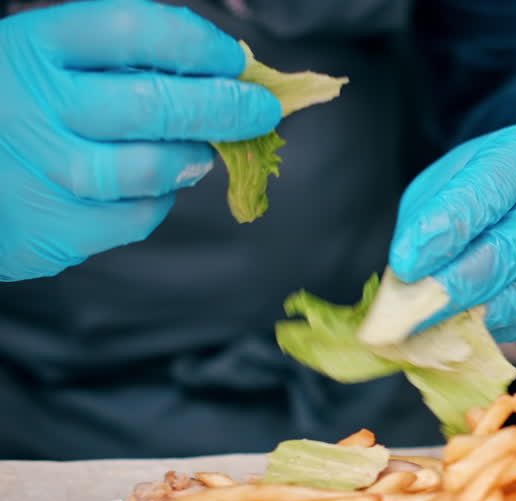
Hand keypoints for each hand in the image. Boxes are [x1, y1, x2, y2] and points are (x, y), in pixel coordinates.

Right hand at [0, 0, 280, 281]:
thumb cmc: (25, 108)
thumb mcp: (58, 62)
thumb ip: (127, 59)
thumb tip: (228, 71)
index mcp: (37, 46)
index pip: (134, 30)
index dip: (198, 45)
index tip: (233, 60)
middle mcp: (32, 104)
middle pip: (153, 103)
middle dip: (223, 107)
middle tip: (259, 111)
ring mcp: (41, 168)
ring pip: (149, 167)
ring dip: (190, 158)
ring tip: (198, 152)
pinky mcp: (53, 225)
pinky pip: (136, 216)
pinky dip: (159, 200)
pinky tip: (152, 185)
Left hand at [389, 124, 515, 342]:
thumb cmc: (485, 189)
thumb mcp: (448, 182)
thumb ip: (428, 222)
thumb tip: (412, 280)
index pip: (489, 190)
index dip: (448, 229)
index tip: (408, 264)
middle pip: (515, 248)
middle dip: (460, 284)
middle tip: (418, 312)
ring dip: (479, 315)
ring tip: (438, 323)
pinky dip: (502, 324)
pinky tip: (477, 318)